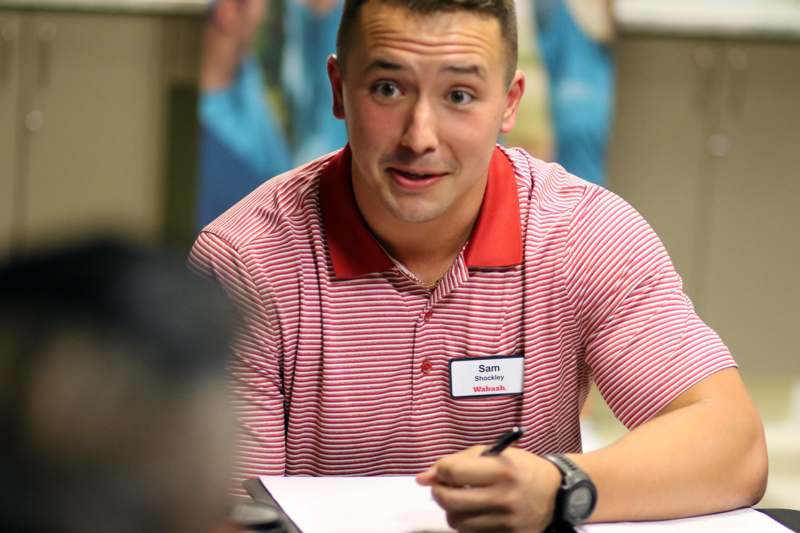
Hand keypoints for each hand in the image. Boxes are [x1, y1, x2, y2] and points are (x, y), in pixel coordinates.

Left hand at [416, 446, 561, 532]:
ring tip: (462, 501)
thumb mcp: (494, 454)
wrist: (557, 494)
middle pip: (449, 500)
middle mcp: (504, 497)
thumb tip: (422, 478)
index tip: (442, 471)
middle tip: (443, 487)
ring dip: (452, 510)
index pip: (452, 472)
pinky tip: (476, 513)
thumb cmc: (520, 468)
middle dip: (439, 492)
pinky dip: (467, 523)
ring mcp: (506, 521)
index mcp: (501, 469)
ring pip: (456, 521)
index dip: (440, 471)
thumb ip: (458, 461)